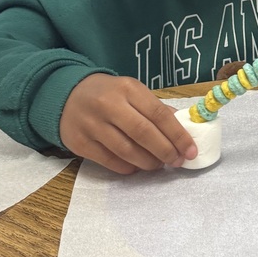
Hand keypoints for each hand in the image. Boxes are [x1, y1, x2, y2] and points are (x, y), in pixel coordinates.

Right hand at [59, 74, 197, 173]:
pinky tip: (137, 166)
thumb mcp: (132, 91)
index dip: (178, 135)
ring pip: (127, 150)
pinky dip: (128, 167)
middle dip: (165, 151)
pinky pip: (109, 161)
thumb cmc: (108, 94)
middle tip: (177, 161)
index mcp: (128, 89)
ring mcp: (92, 124)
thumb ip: (156, 108)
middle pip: (144, 133)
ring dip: (148, 162)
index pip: (159, 114)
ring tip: (158, 164)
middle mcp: (109, 105)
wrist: (66, 95)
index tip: (191, 150)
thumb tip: (183, 130)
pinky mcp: (80, 142)